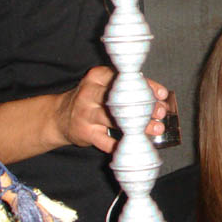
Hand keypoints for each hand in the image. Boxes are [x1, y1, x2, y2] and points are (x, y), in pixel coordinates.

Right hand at [55, 68, 169, 152]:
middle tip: (161, 112)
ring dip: (139, 125)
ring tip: (156, 129)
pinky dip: (122, 144)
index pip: (125, 78)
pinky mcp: (84, 132)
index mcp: (98, 76)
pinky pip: (106, 141)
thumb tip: (159, 98)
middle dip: (145, 106)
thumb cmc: (91, 99)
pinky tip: (136, 143)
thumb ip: (128, 89)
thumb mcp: (105, 86)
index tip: (162, 95)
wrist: (59, 117)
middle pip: (121, 99)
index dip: (147, 86)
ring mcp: (86, 113)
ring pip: (116, 120)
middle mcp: (90, 93)